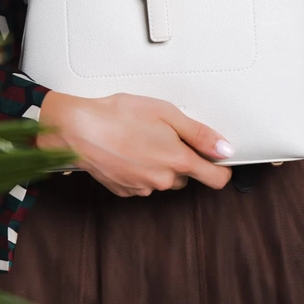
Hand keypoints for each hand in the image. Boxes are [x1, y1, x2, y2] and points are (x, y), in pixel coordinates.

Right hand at [36, 90, 233, 196]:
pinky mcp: (124, 191)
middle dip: (181, 158)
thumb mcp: (165, 113)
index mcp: (178, 160)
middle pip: (186, 176)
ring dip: (158, 164)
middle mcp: (163, 180)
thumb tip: (225, 149)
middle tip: (163, 133)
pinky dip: (139, 169)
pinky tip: (126, 150)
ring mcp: (142, 188)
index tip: (218, 159)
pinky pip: (141, 182)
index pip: (215, 179)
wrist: (79, 129)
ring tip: (139, 138)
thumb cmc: (119, 115)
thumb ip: (199, 133)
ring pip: (162, 179)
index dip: (221, 168)